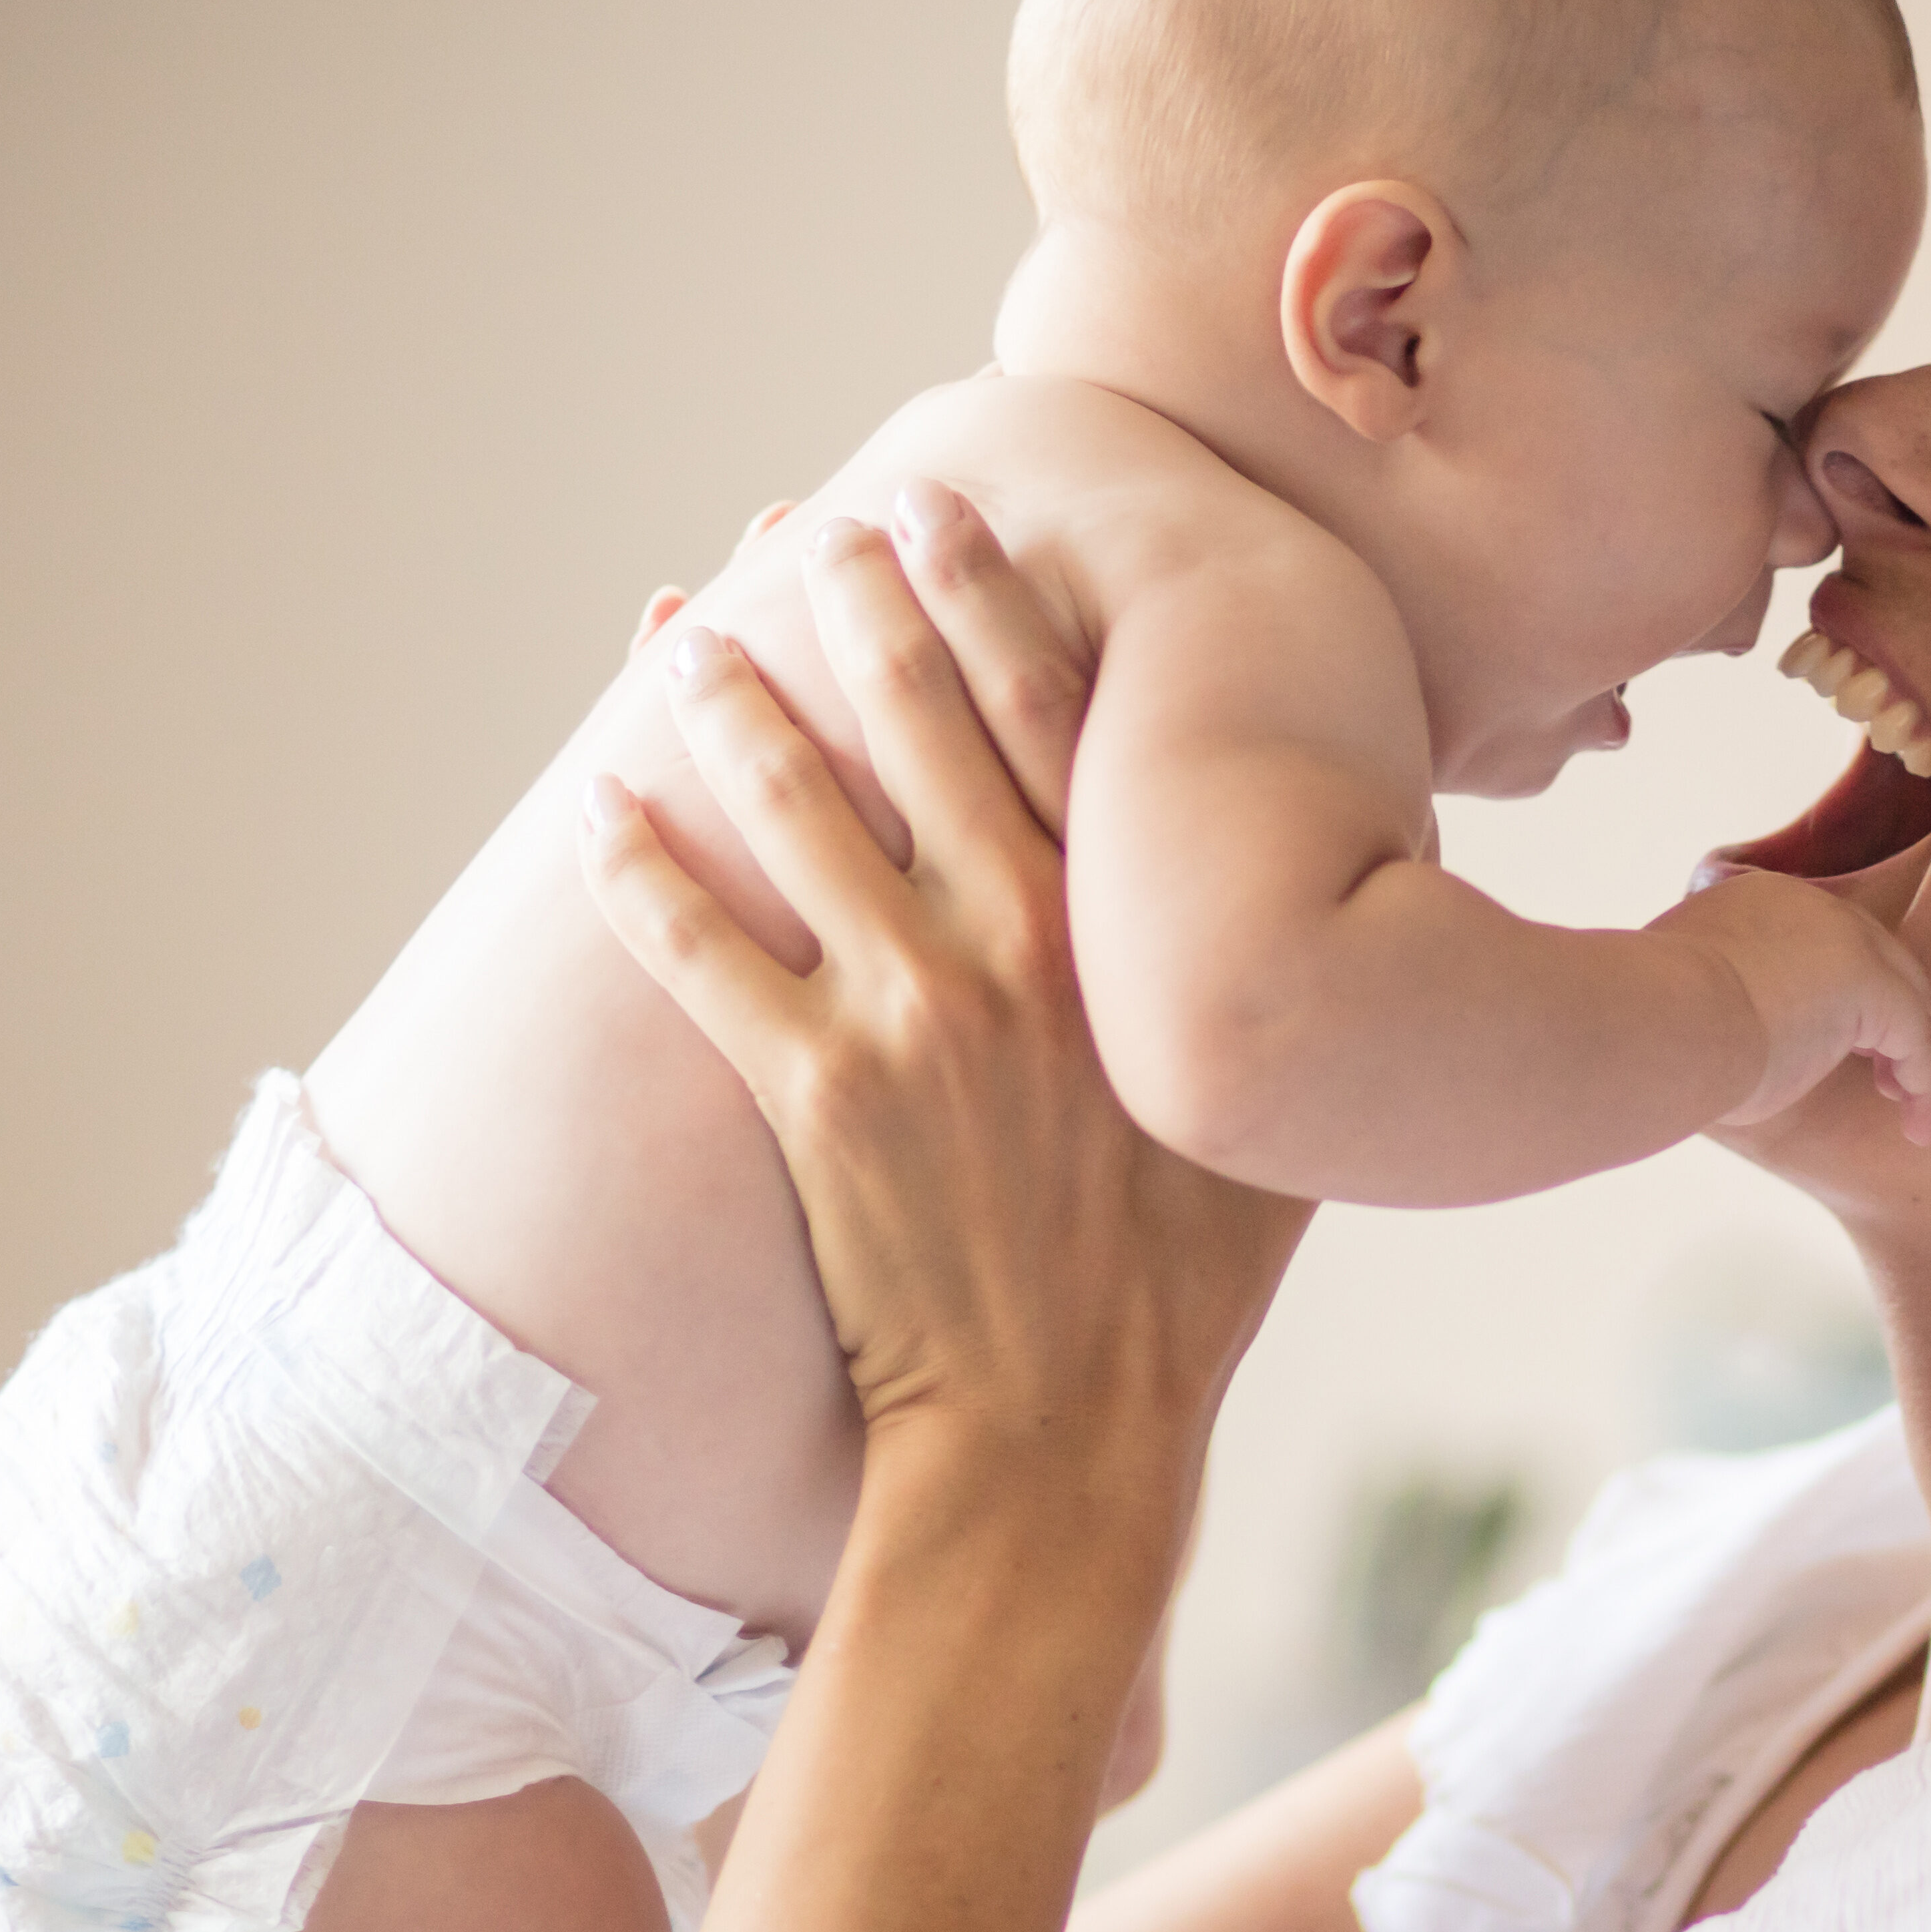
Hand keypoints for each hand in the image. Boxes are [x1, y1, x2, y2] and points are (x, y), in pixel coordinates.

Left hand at [577, 506, 1306, 1499]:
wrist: (1070, 1427)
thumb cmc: (1185, 1283)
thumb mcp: (1267, 1109)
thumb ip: (1271, 983)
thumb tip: (1338, 890)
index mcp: (1123, 930)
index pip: (1046, 709)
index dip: (987, 591)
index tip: (943, 504)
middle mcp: (1015, 943)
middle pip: (911, 719)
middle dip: (852, 602)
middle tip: (809, 528)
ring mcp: (906, 1012)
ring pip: (790, 808)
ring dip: (727, 705)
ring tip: (682, 637)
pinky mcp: (810, 1094)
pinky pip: (694, 953)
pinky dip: (634, 871)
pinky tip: (592, 806)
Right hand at [1647, 868, 1930, 1140]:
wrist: (1654, 1022)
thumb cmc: (1649, 1029)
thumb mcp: (1683, 1001)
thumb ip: (1718, 1002)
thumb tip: (1720, 1041)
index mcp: (1762, 906)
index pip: (1832, 948)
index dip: (1854, 1006)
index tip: (1860, 1056)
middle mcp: (1811, 910)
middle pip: (1884, 968)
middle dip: (1903, 1031)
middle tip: (1901, 1088)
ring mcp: (1845, 941)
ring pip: (1912, 1002)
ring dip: (1927, 1067)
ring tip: (1930, 1123)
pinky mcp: (1870, 982)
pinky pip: (1919, 1039)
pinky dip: (1929, 1085)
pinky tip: (1922, 1126)